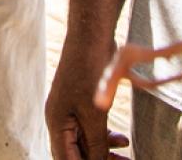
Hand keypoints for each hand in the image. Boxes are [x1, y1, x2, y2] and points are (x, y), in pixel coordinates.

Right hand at [47, 44, 129, 158]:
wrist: (91, 33)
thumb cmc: (89, 69)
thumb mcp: (95, 112)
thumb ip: (97, 143)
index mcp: (57, 123)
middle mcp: (60, 119)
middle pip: (74, 152)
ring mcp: (69, 109)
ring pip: (84, 141)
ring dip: (103, 150)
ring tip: (125, 153)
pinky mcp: (81, 101)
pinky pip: (90, 127)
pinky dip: (105, 136)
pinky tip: (122, 138)